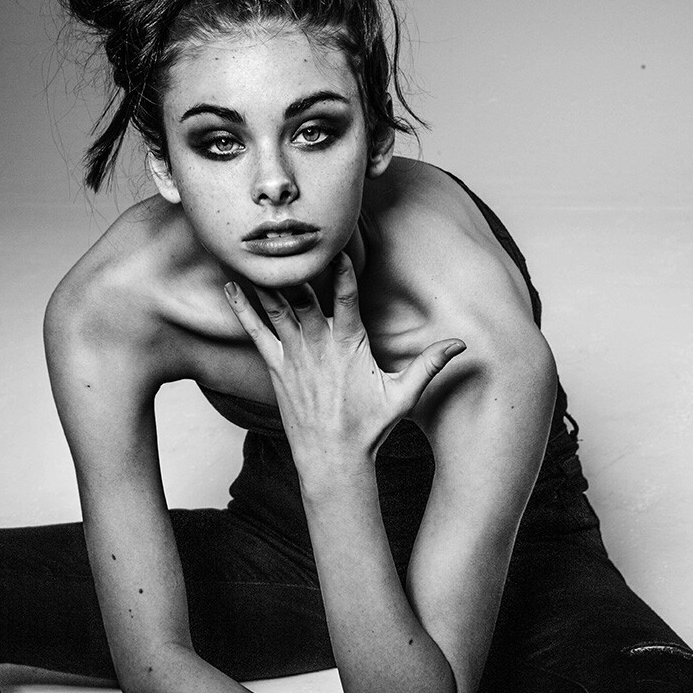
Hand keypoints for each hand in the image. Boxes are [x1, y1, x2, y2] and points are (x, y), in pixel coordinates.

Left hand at [223, 254, 465, 468]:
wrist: (332, 459)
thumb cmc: (368, 427)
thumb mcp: (404, 395)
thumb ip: (430, 364)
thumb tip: (462, 344)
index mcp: (350, 345)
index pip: (346, 298)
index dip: (342, 270)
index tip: (339, 243)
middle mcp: (319, 346)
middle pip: (305, 295)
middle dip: (297, 265)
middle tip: (285, 233)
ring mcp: (294, 356)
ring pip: (277, 307)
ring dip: (265, 278)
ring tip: (252, 249)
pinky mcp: (276, 368)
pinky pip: (256, 331)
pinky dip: (243, 308)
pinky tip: (231, 288)